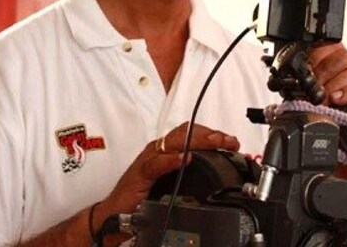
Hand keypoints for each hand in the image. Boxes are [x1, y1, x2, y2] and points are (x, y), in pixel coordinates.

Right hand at [98, 122, 239, 215]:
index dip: (213, 134)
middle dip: (211, 135)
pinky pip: (156, 164)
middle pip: (186, 132)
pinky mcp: (139, 175)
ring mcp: (148, 160)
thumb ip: (190, 174)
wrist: (114, 214)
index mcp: (166, 151)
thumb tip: (218, 171)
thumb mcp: (172, 183)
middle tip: (230, 141)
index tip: (232, 142)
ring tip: (215, 144)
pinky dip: (171, 160)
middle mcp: (157, 150)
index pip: (192, 133)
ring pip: (174, 142)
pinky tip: (185, 159)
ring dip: (198, 141)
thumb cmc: (141, 198)